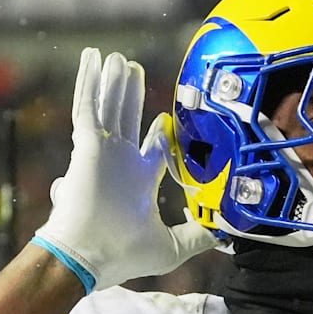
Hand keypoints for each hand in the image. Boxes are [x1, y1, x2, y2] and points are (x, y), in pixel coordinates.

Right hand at [35, 48, 219, 291]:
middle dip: (130, 95)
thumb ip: (198, 236)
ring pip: (109, 106)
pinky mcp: (87, 144)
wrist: (88, 255)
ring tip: (115, 58)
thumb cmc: (122, 255)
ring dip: (113, 82)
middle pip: (127, 119)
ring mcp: (102, 151)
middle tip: (133, 69)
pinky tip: (93, 59)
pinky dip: (89, 81)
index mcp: (137, 182)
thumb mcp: (172, 246)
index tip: (163, 120)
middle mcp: (119, 163)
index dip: (158, 134)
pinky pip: (88, 105)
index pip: (150, 150)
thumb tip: (224, 232)